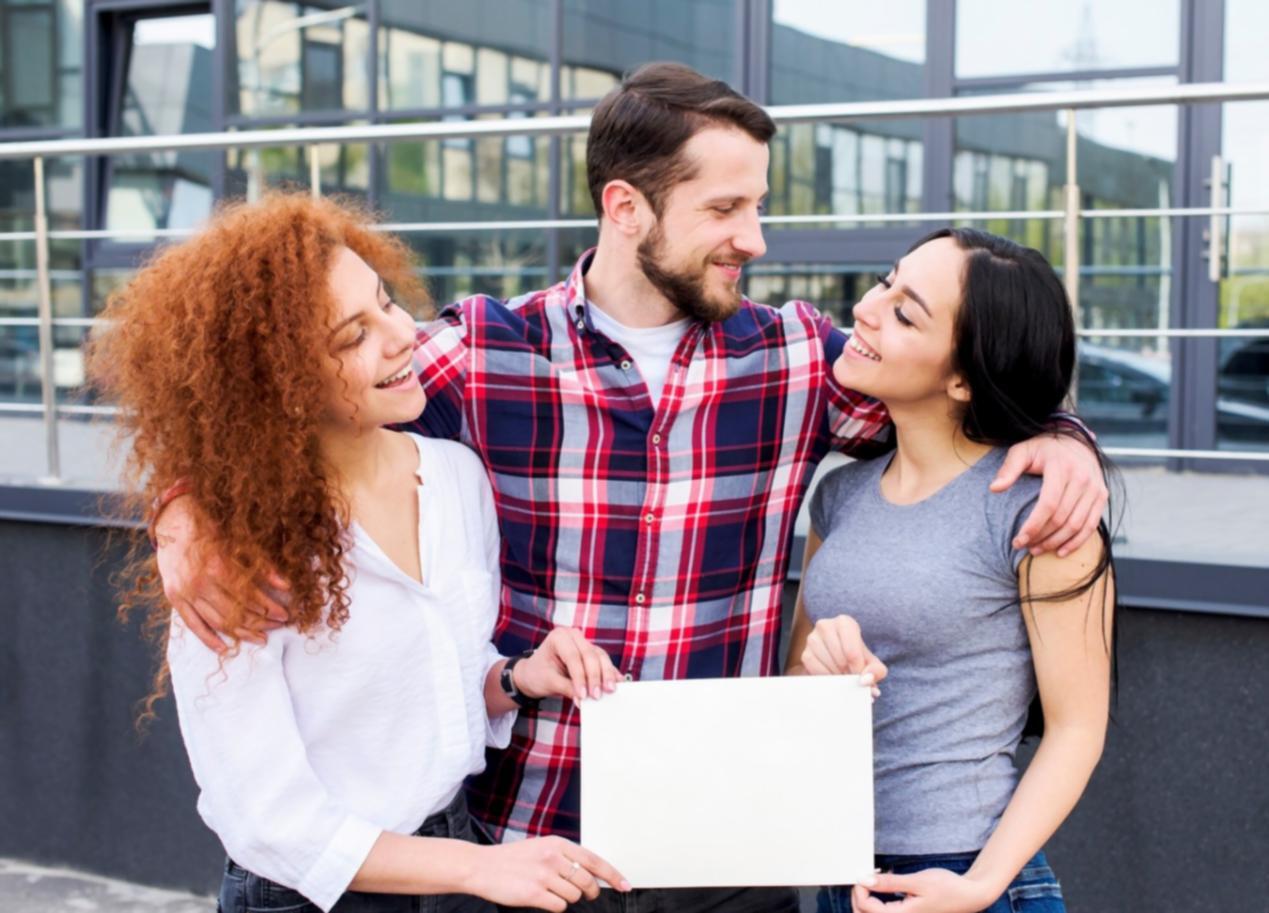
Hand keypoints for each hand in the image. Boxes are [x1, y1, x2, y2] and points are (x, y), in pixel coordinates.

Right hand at [155, 495, 289, 651]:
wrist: (171, 524)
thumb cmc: (209, 531)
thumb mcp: (237, 543)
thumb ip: (261, 567)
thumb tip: (286, 586)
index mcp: (217, 566)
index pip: (250, 596)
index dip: (269, 607)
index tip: (285, 614)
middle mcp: (200, 583)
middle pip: (236, 612)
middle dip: (261, 621)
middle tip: (278, 626)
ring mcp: (185, 593)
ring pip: (218, 621)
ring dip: (242, 632)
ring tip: (261, 638)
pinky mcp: (174, 599)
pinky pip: (193, 625)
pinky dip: (209, 639)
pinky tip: (225, 648)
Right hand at [470, 836, 629, 910]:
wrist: (481, 867)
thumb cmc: (512, 859)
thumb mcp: (541, 848)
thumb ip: (564, 857)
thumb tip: (590, 873)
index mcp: (557, 844)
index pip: (594, 860)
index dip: (612, 875)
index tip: (625, 885)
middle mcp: (552, 857)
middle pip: (587, 882)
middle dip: (590, 892)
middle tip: (586, 895)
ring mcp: (543, 876)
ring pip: (574, 897)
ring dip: (566, 898)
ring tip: (550, 891)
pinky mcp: (534, 894)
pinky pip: (559, 907)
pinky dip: (555, 906)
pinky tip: (542, 899)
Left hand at [515, 627, 619, 702]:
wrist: (534, 674)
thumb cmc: (537, 675)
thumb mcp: (548, 681)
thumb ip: (566, 688)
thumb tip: (583, 699)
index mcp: (558, 637)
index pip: (573, 657)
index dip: (580, 677)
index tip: (583, 695)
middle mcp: (573, 635)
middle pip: (590, 655)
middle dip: (595, 677)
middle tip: (597, 695)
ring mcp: (584, 643)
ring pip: (600, 657)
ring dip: (606, 674)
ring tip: (610, 690)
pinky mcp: (592, 653)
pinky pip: (604, 662)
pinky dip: (610, 673)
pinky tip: (617, 682)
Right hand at [801, 615, 886, 694]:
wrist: (841, 659)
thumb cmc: (857, 658)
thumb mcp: (873, 663)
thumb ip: (876, 671)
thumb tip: (865, 680)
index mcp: (844, 622)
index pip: (852, 651)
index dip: (858, 668)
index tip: (861, 674)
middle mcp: (825, 625)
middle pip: (839, 659)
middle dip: (848, 672)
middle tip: (852, 676)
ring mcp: (812, 638)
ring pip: (827, 663)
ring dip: (837, 675)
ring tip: (843, 675)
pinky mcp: (805, 652)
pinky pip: (814, 668)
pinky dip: (825, 676)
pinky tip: (832, 676)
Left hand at [851, 867, 995, 912]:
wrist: (969, 896)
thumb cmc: (948, 888)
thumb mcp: (917, 881)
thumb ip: (890, 883)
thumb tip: (864, 880)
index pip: (866, 908)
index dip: (859, 889)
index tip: (864, 873)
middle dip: (859, 895)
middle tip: (865, 875)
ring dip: (866, 897)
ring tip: (874, 878)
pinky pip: (883, 910)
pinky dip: (876, 898)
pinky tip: (884, 882)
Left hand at [992, 433, 1107, 557]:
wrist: (1076, 440)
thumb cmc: (1043, 449)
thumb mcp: (1022, 451)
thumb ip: (1009, 469)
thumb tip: (994, 488)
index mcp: (1061, 467)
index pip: (1048, 504)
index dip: (1033, 525)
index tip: (1018, 540)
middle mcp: (1082, 478)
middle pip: (1061, 517)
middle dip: (1041, 537)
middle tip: (1023, 546)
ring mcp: (1095, 488)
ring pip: (1076, 525)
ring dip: (1056, 542)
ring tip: (1037, 550)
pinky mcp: (1102, 496)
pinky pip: (1091, 525)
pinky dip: (1077, 542)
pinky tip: (1060, 551)